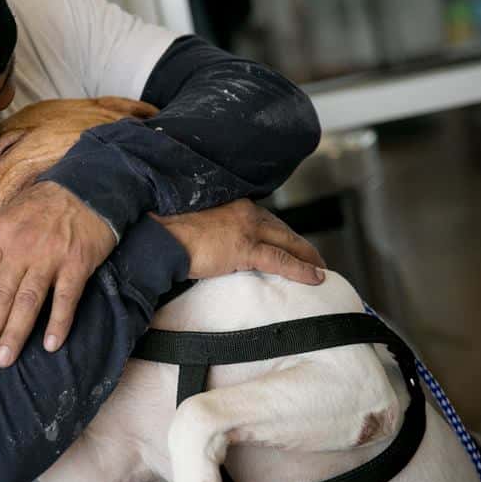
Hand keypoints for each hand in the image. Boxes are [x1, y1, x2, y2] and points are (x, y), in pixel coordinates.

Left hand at [0, 181, 115, 367]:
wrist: (88, 188)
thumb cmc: (47, 205)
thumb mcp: (13, 215)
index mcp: (2, 235)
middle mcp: (22, 247)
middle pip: (0, 295)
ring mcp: (50, 257)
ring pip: (27, 302)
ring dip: (14, 334)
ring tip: (4, 360)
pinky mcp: (76, 264)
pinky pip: (65, 299)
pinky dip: (58, 323)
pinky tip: (51, 344)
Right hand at [151, 199, 325, 282]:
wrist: (159, 235)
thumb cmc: (168, 233)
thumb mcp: (193, 225)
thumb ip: (210, 231)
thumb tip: (212, 247)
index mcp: (232, 204)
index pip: (264, 218)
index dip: (279, 232)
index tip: (288, 242)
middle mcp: (244, 211)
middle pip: (281, 228)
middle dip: (301, 244)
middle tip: (316, 258)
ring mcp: (246, 229)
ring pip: (287, 242)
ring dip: (307, 256)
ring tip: (321, 269)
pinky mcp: (244, 248)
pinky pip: (281, 260)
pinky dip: (301, 269)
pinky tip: (316, 277)